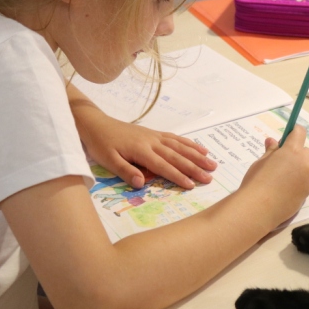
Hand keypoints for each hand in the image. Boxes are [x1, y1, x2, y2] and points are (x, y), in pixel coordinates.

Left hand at [70, 92, 215, 189]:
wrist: (96, 123)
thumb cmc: (100, 144)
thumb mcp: (108, 160)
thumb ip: (126, 171)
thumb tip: (141, 183)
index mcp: (141, 151)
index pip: (164, 166)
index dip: (178, 176)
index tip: (192, 185)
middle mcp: (152, 142)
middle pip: (177, 156)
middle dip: (194, 167)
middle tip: (210, 177)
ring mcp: (155, 136)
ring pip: (180, 146)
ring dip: (197, 155)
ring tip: (212, 163)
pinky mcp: (154, 133)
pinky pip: (176, 138)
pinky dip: (189, 144)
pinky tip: (200, 149)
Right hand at [238, 125, 308, 228]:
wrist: (259, 208)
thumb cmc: (256, 181)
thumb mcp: (261, 162)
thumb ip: (271, 151)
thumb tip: (274, 142)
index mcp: (292, 151)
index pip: (299, 133)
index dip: (293, 133)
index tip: (285, 139)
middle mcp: (304, 163)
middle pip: (305, 152)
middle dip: (296, 153)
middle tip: (280, 162)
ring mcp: (308, 179)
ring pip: (308, 168)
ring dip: (300, 168)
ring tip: (283, 178)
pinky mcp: (307, 193)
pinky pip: (307, 182)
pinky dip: (300, 182)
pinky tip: (285, 190)